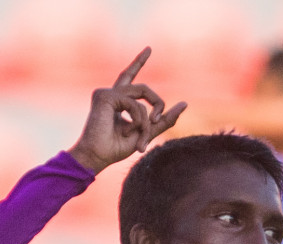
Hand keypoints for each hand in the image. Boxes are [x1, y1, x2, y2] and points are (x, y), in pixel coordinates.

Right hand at [67, 48, 186, 173]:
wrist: (97, 157)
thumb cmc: (115, 148)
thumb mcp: (146, 132)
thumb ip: (163, 120)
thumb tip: (185, 103)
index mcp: (117, 101)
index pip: (129, 75)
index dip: (138, 61)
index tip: (149, 49)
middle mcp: (111, 94)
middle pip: (142, 88)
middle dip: (156, 103)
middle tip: (156, 121)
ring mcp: (107, 93)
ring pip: (142, 97)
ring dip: (146, 121)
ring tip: (139, 139)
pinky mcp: (105, 96)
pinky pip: (134, 104)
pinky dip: (137, 120)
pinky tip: (128, 131)